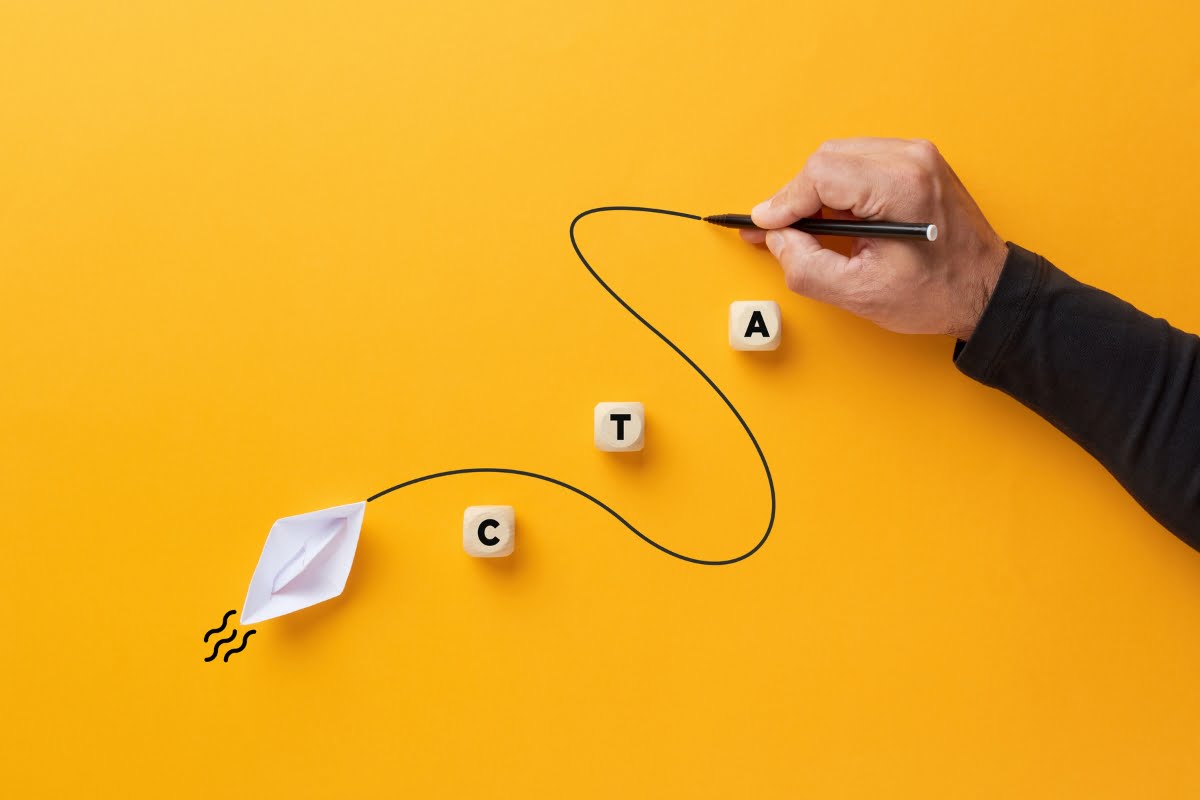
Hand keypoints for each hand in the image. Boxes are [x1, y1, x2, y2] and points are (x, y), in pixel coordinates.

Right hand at [743, 138, 1007, 340]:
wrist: (988, 291)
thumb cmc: (938, 293)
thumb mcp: (860, 293)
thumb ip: (806, 265)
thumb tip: (777, 238)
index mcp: (900, 185)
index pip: (819, 174)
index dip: (783, 202)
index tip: (763, 226)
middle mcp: (911, 159)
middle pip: (826, 159)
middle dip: (797, 196)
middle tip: (779, 231)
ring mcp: (917, 156)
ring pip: (840, 157)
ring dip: (816, 191)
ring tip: (806, 227)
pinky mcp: (917, 162)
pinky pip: (860, 162)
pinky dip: (839, 187)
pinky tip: (835, 217)